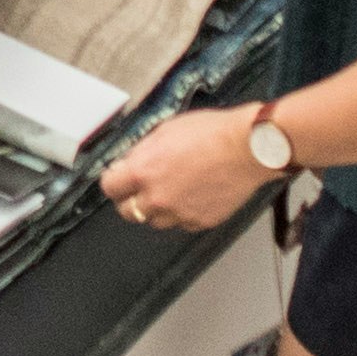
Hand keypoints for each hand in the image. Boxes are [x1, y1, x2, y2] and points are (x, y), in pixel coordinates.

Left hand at [100, 104, 275, 231]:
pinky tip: (190, 196)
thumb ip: (142, 152)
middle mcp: (158, 197)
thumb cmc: (211, 134)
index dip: (113, 181)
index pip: (110, 187)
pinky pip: (182, 224)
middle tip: (138, 189)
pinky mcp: (200, 222)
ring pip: (155, 221)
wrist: (246, 149)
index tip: (117, 178)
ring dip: (156, 209)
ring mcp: (179, 213)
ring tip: (170, 190)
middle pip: (128, 212)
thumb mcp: (164, 131)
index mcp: (143, 171)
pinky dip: (182, 214)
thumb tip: (131, 162)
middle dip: (130, 199)